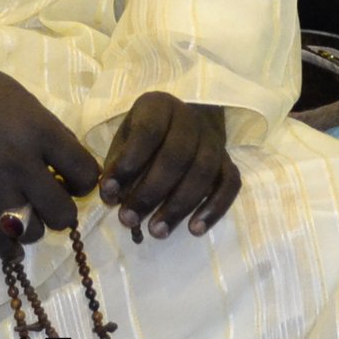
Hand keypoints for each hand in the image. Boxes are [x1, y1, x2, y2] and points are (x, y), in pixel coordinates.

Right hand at [0, 43, 99, 249]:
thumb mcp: (27, 103)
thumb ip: (49, 136)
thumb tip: (68, 170)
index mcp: (41, 130)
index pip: (84, 174)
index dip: (84, 183)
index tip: (74, 181)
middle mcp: (21, 161)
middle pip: (63, 212)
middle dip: (63, 211)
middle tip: (52, 203)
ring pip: (32, 231)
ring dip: (35, 227)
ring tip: (28, 217)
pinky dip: (8, 249)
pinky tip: (13, 249)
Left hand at [99, 93, 240, 240]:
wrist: (183, 123)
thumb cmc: (144, 137)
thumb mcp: (124, 142)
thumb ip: (117, 168)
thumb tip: (111, 197)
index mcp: (159, 106)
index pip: (148, 132)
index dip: (129, 163)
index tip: (109, 192)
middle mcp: (190, 119)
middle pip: (176, 156)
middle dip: (151, 192)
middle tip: (130, 219)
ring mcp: (213, 140)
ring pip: (203, 172)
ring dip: (179, 206)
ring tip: (157, 231)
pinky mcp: (228, 161)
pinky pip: (230, 184)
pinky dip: (214, 208)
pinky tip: (195, 229)